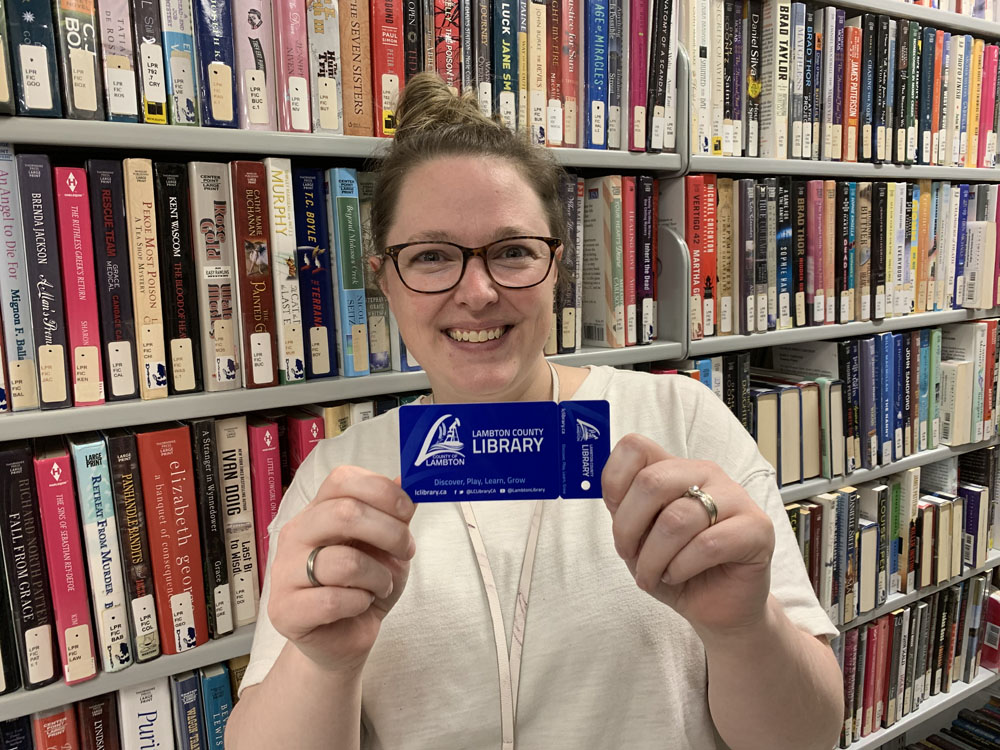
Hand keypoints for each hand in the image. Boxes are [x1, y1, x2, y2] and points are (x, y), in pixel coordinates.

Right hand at [267, 466, 416, 675]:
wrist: (343, 638)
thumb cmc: (364, 586)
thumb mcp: (388, 546)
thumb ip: (395, 514)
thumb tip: (410, 480)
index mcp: (318, 511)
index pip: (342, 480)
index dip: (381, 490)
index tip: (406, 510)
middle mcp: (296, 534)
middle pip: (344, 513)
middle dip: (390, 532)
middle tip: (406, 551)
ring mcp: (284, 571)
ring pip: (345, 562)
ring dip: (378, 576)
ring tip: (380, 585)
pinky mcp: (284, 610)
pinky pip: (333, 600)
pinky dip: (360, 603)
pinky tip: (360, 605)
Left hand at [602, 434, 774, 636]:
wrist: (716, 606)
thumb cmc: (676, 567)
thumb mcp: (639, 538)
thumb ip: (626, 510)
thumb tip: (610, 495)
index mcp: (675, 469)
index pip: (636, 447)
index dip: (614, 481)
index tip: (614, 513)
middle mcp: (707, 473)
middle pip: (652, 481)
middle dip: (628, 527)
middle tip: (629, 555)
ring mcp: (736, 497)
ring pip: (677, 519)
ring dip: (653, 557)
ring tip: (653, 575)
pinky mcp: (758, 528)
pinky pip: (708, 544)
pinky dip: (681, 567)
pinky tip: (678, 576)